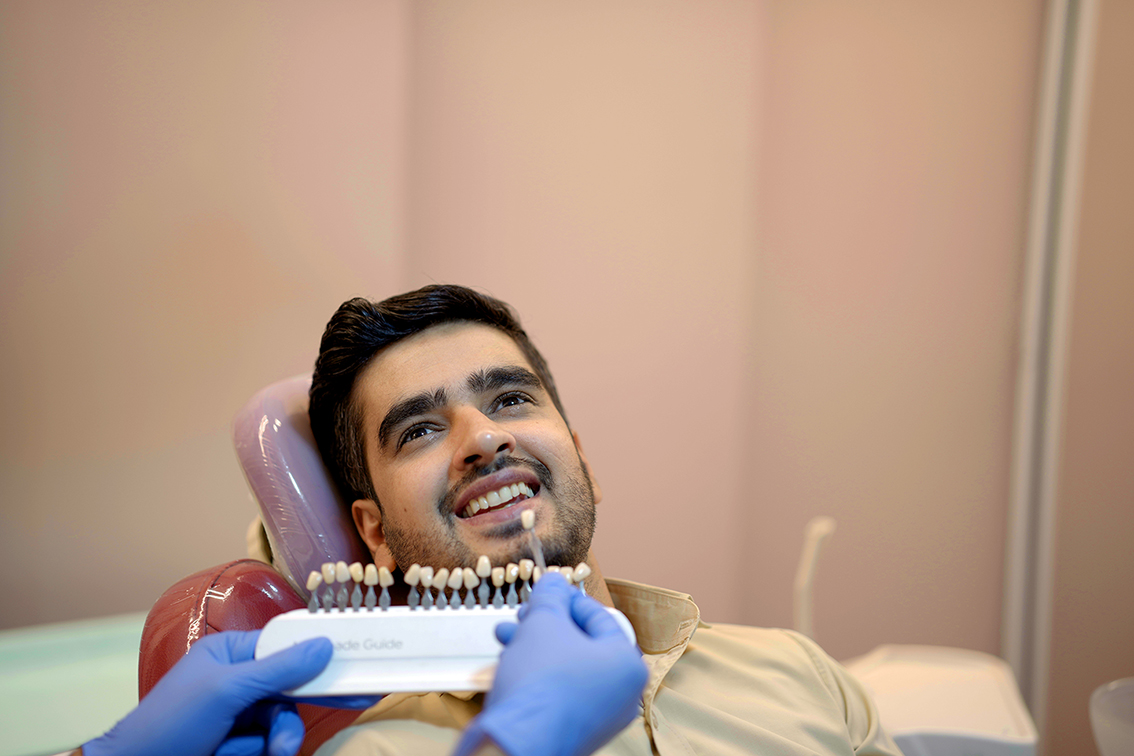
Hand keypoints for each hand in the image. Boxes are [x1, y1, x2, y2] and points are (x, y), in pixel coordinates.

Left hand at [84, 630, 368, 755]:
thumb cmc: (170, 724)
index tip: (355, 658)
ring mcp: (237, 715)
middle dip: (301, 706)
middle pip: (291, 687)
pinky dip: (262, 751)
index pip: (285, 645)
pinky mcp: (237, 744)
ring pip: (284, 720)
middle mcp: (237, 681)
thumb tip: (324, 643)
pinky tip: (244, 755)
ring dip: (281, 738)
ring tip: (273, 752)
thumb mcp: (227, 690)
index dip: (320, 653)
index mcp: (230, 653)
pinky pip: (269, 743)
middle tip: (360, 700)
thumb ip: (279, 668)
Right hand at [455, 574, 647, 755]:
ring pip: (564, 668)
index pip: (599, 617)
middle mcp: (620, 695)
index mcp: (627, 665)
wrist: (518, 744)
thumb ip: (551, 597)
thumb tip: (554, 581)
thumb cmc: (541, 680)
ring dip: (533, 647)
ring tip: (506, 636)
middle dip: (545, 624)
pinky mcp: (572, 733)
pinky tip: (509, 664)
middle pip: (580, 644)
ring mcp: (597, 718)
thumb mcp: (544, 622)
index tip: (546, 590)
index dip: (567, 598)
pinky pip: (557, 694)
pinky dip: (536, 676)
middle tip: (524, 614)